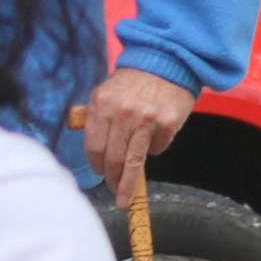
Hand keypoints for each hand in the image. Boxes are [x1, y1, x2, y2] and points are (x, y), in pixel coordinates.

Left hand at [80, 66, 195, 182]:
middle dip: (112, 179)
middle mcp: (123, 113)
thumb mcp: (105, 93)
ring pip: (134, 162)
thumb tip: (92, 150)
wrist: (165, 63)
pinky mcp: (167, 123)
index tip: (99, 174)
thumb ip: (95, 118)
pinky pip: (157, 148)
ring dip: (128, 183)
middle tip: (114, 191)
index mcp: (102, 105)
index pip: (94, 147)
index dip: (96, 165)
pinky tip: (154, 140)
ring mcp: (146, 119)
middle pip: (113, 159)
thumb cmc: (133, 82)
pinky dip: (154, 150)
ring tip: (125, 197)